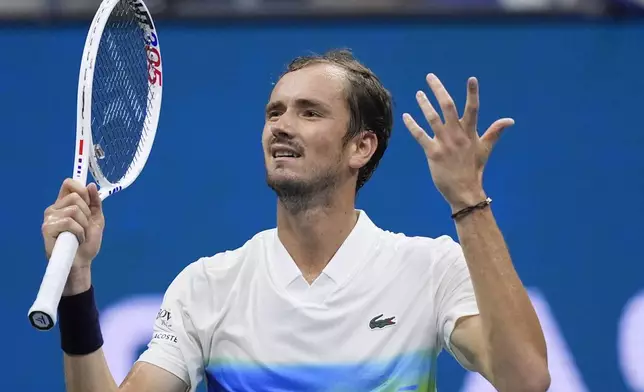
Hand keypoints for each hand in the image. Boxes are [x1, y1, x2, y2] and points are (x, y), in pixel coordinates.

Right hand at [42, 178, 104, 294]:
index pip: (69, 184)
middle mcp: (55, 208)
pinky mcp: (47, 228)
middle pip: (76, 197)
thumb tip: (91, 185)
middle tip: (84, 226)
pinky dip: (78, 231)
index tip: (88, 203)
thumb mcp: (96, 219)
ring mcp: (49, 218)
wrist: (82, 262)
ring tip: (80, 234)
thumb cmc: (87, 242)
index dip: (81, 189)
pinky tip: (75, 239)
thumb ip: (95, 202)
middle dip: (87, 213)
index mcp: (65, 204)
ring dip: (84, 224)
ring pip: (74, 209)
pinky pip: (68, 222)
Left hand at [403, 74, 513, 211]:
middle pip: (448, 107)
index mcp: (470, 133)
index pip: (473, 109)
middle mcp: (457, 135)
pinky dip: (412, 125)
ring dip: (424, 104)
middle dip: (438, 90)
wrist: (464, 191)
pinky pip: (420, 135)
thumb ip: (495, 132)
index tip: (471, 79)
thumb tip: (510, 120)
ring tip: (419, 93)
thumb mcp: (485, 149)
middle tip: (430, 77)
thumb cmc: (474, 169)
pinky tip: (406, 116)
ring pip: (432, 118)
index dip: (472, 93)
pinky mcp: (433, 152)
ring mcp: (444, 143)